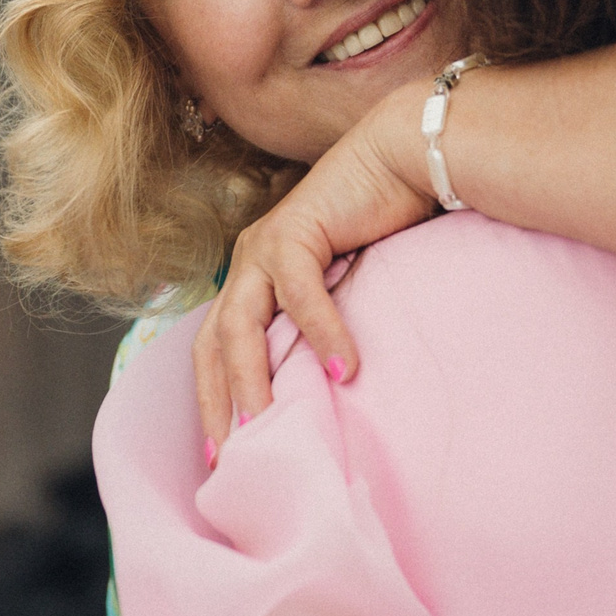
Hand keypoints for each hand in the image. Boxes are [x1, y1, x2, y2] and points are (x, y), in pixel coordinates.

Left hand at [192, 86, 434, 445]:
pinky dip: (320, 333)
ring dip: (253, 380)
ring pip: (240, 325)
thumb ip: (326, 331)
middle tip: (230, 457)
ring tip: (268, 427)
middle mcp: (246, 264)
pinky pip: (300, 293)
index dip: (212, 401)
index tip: (220, 456)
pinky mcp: (297, 231)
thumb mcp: (346, 292)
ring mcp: (265, 247)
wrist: (404, 158)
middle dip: (215, 403)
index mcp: (251, 280)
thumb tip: (334, 395)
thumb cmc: (383, 228)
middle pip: (212, 345)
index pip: (214, 350)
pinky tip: (341, 372)